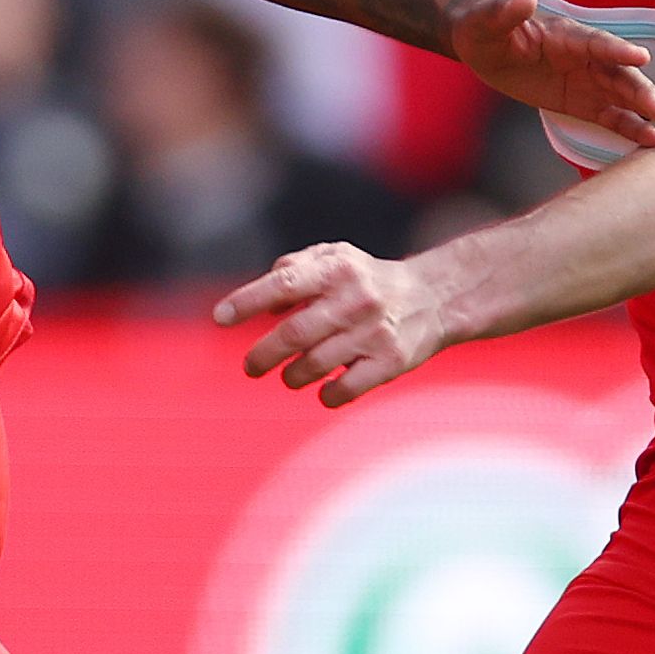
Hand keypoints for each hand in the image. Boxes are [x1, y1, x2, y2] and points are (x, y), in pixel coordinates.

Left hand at [214, 241, 447, 407]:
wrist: (435, 298)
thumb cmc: (366, 278)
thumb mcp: (334, 257)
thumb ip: (295, 270)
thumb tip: (263, 303)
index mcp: (337, 269)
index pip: (284, 283)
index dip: (247, 300)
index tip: (220, 318)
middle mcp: (355, 299)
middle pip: (294, 333)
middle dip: (262, 355)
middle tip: (250, 367)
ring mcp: (374, 332)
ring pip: (315, 365)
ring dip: (292, 376)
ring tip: (289, 375)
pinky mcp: (391, 362)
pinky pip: (347, 389)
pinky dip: (327, 395)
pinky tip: (323, 390)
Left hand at [447, 0, 654, 147]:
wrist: (482, 46)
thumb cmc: (484, 28)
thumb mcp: (487, 21)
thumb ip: (505, 12)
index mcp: (566, 35)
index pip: (596, 43)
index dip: (617, 51)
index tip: (640, 58)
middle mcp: (584, 57)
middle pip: (618, 74)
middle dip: (641, 91)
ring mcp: (587, 80)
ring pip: (623, 95)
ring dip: (647, 109)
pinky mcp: (582, 102)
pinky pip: (611, 115)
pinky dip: (631, 127)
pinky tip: (653, 140)